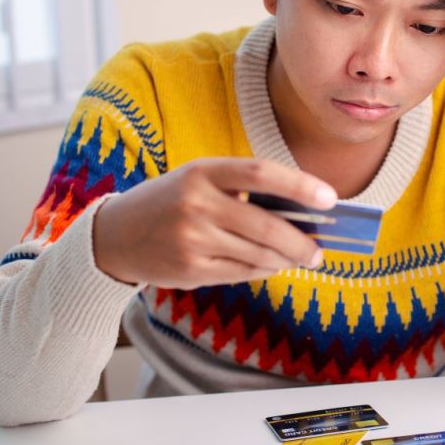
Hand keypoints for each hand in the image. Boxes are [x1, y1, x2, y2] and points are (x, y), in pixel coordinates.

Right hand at [92, 158, 336, 288]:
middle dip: (301, 241)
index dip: (299, 185)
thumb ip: (242, 192)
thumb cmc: (170, 202)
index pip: (260, 173)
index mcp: (202, 171)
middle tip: (320, 250)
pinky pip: (241, 273)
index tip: (330, 198)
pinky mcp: (190, 270)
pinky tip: (273, 266)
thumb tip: (300, 214)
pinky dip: (264, 270)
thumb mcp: (199, 181)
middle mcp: (196, 203)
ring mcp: (192, 239)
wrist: (113, 235)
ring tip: (303, 258)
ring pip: (257, 254)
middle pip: (266, 225)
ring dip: (287, 259)